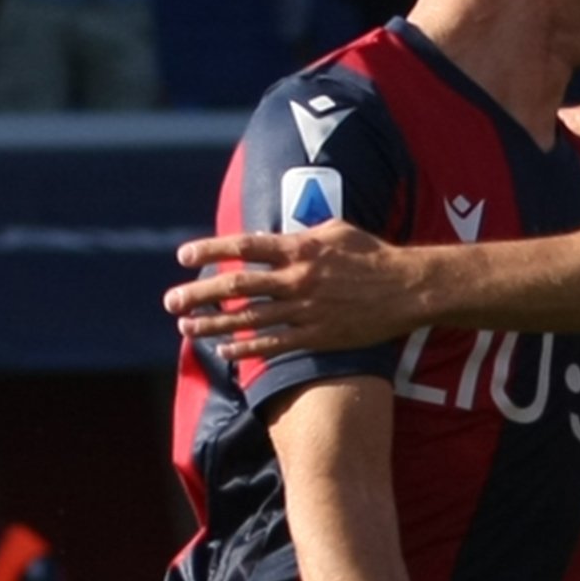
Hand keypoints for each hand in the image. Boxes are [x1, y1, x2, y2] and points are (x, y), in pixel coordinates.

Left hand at [171, 221, 424, 358]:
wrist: (408, 289)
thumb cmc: (374, 255)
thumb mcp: (338, 230)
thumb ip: (304, 232)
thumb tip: (280, 233)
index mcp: (300, 248)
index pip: (245, 246)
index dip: (211, 250)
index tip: (184, 256)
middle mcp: (297, 278)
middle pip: (236, 286)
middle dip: (199, 293)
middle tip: (171, 301)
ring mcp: (305, 309)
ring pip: (248, 317)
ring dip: (213, 323)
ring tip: (186, 326)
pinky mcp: (317, 335)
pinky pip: (273, 343)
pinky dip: (245, 348)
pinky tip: (224, 350)